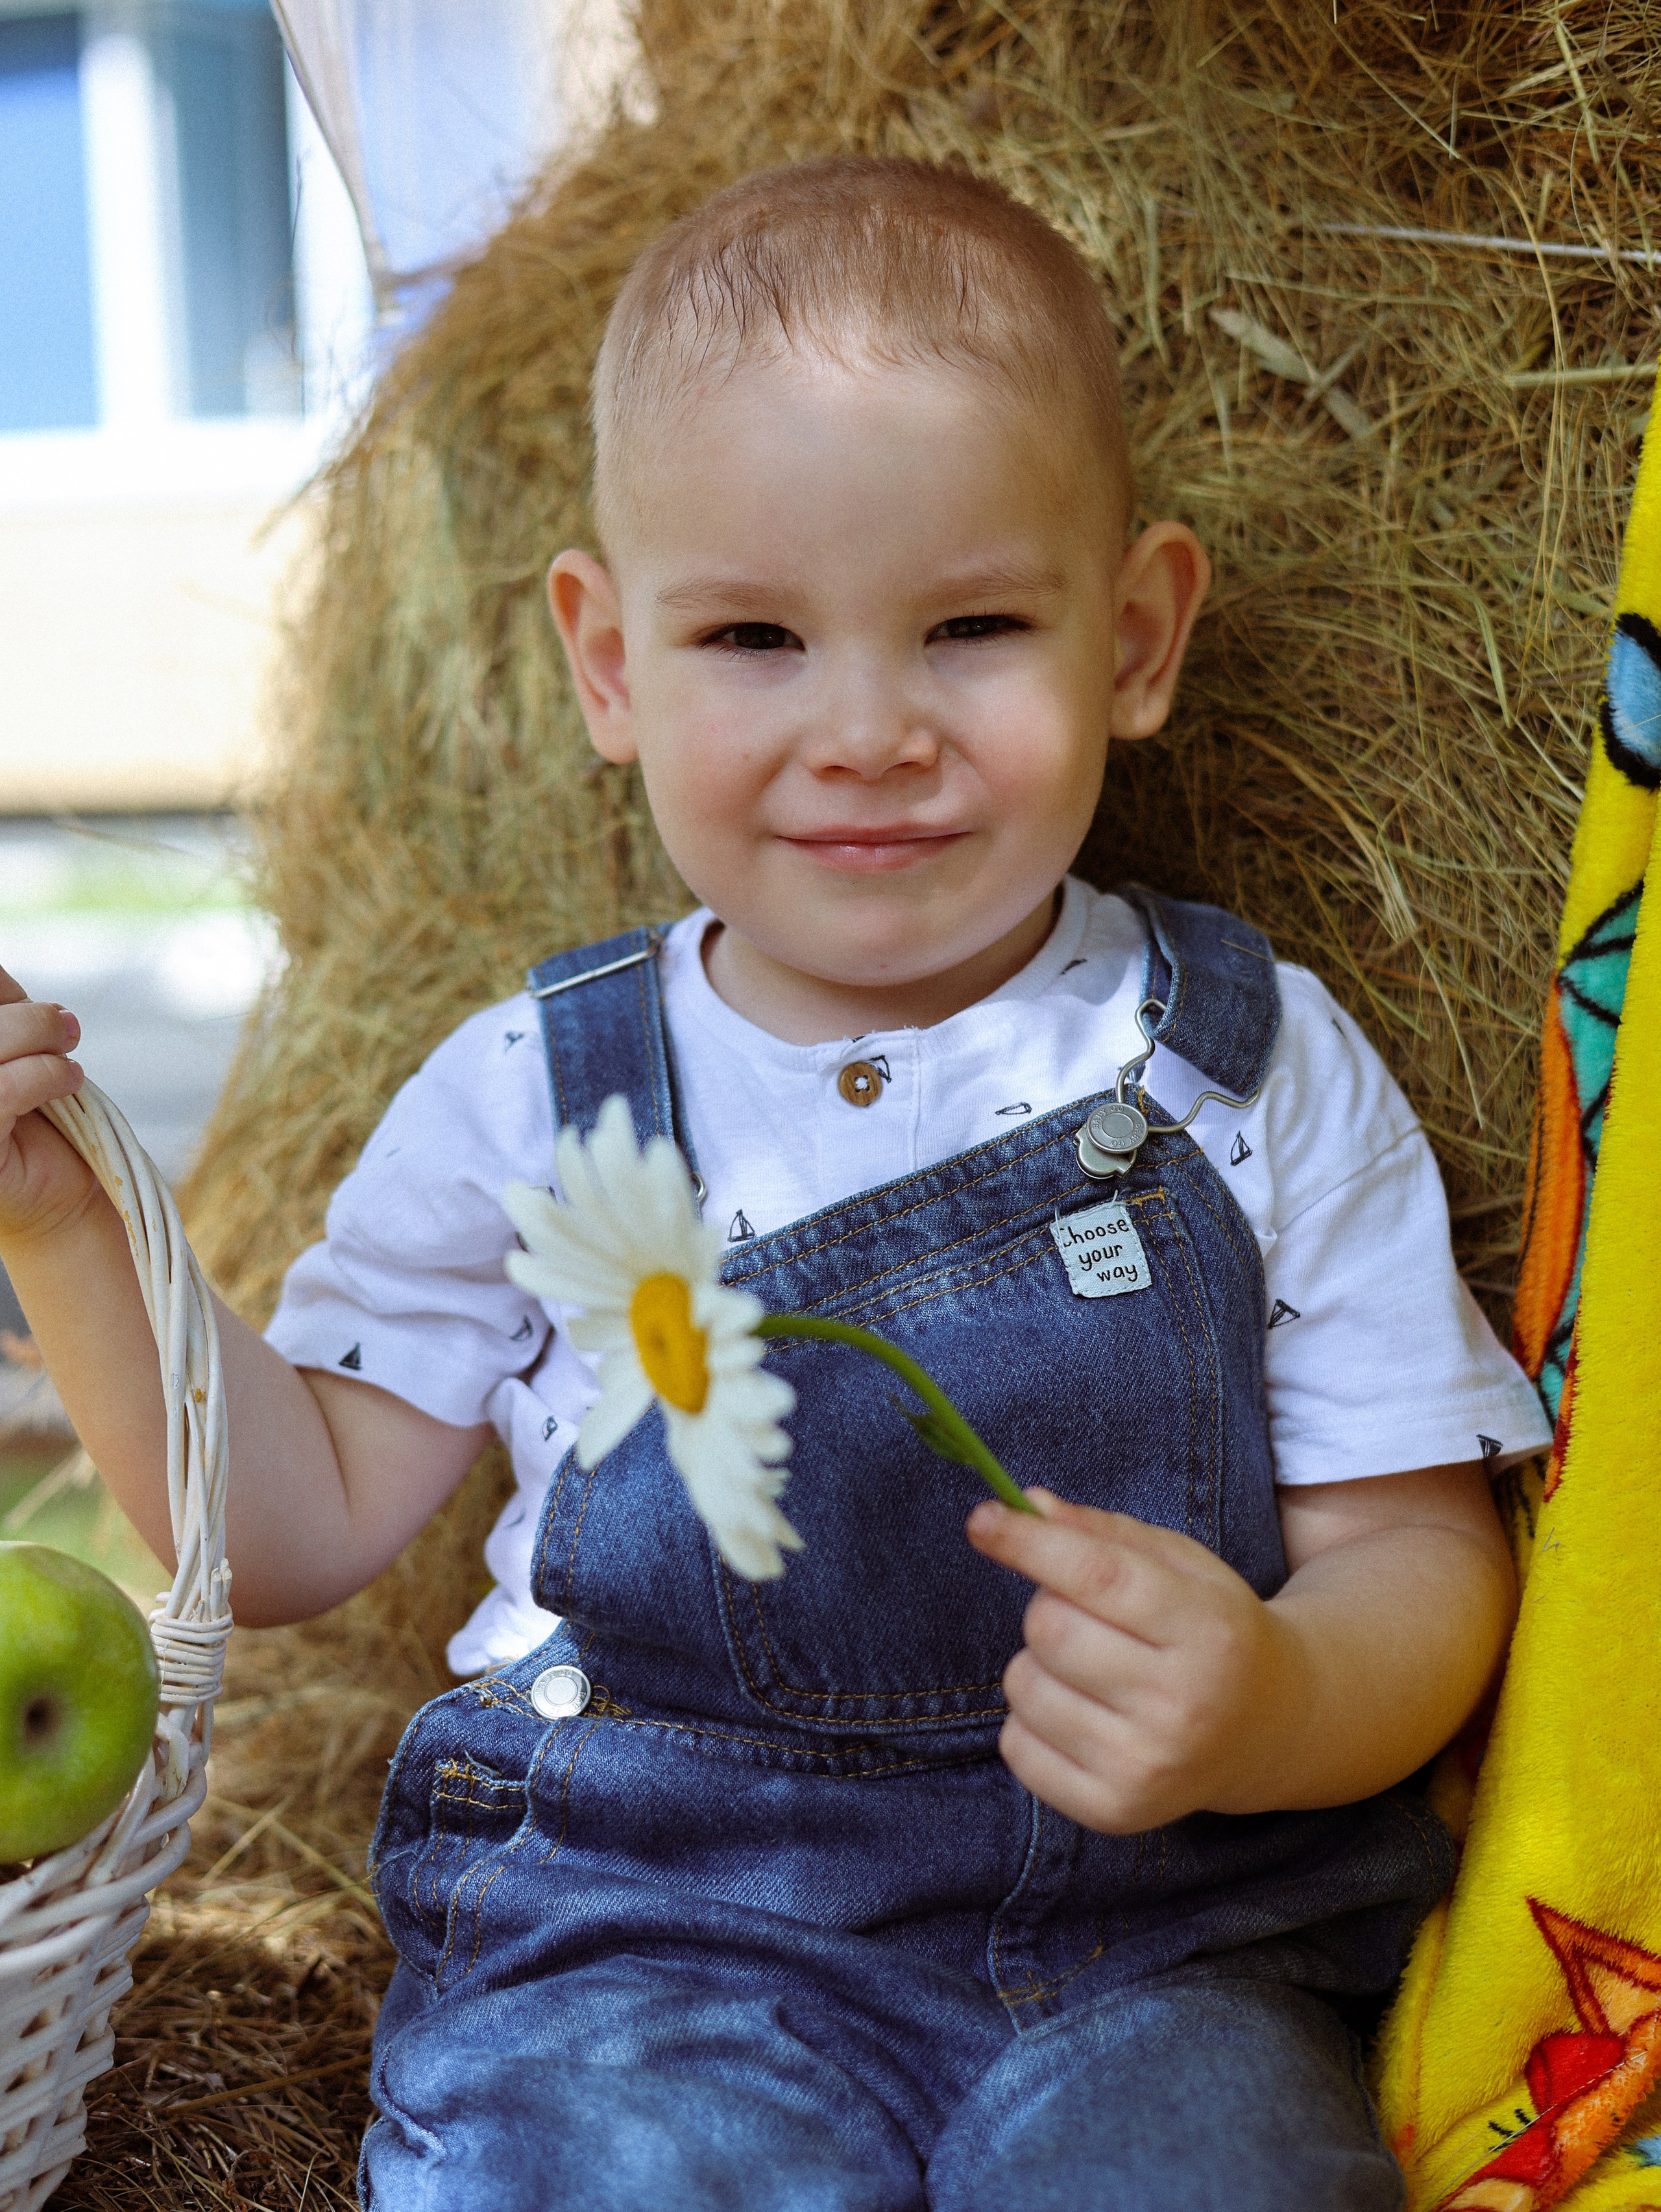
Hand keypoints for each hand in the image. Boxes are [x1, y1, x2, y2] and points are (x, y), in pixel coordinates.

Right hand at [0, 966, 96, 1244]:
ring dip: (40, 1039)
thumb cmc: (32, 1115)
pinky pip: (2, 1089)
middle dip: (26, 1016)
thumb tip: (1, 978)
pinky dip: (46, 1074)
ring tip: (69, 1054)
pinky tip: (69, 1080)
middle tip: (67, 1027)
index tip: (19, 1001)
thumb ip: (2, 1010)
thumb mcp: (13, 1048)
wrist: (57, 1194)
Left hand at [966, 1488, 1302, 1832]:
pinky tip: (1082, 1716)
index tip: (983, 1517)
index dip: (1031, 1543)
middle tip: (1083, 1616)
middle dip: (1047, 1607)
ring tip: (1090, 1671)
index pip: (1100, 1576)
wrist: (1264, 1730)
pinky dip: (1030, 1721)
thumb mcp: (1182, 1565)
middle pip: (1050, 1630)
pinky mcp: (1112, 1812)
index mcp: (1208, 1630)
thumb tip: (1027, 1505)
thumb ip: (1103, 1532)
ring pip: (1023, 1686)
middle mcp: (1182, 1706)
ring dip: (1037, 1665)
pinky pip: (1015, 1746)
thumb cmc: (1210, 1631)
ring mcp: (1146, 1767)